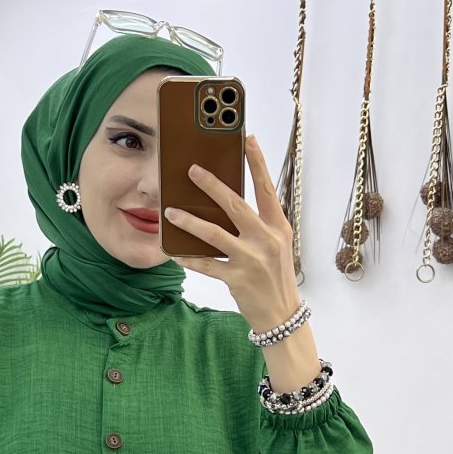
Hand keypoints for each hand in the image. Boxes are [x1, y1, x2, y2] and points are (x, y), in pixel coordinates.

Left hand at [164, 134, 298, 332]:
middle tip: (192, 170)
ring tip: (170, 213)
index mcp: (277, 227)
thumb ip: (258, 223)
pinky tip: (174, 252)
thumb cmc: (275, 274)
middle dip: (212, 186)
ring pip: (214, 234)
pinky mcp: (236, 279)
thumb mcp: (275, 244)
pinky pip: (206, 265)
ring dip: (190, 221)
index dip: (257, 163)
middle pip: (235, 206)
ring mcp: (250, 260)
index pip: (266, 189)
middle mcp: (265, 240)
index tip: (247, 140)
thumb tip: (228, 201)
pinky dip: (189, 258)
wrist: (282, 313)